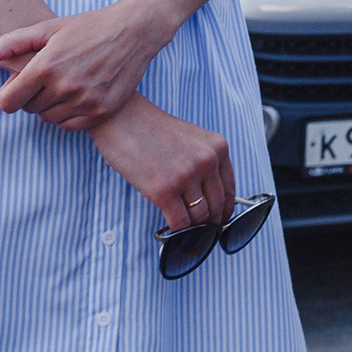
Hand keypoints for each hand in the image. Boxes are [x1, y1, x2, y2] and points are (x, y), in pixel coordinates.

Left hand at [0, 1, 173, 130]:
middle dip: (33, 96)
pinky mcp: (101, 110)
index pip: (7, 102)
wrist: (134, 31)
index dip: (10, 94)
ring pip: (49, 119)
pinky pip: (70, 126)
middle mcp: (64, 86)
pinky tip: (79, 94)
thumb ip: (9, 44)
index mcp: (45, 66)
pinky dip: (69, 115)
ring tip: (66, 83)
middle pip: (29, 110)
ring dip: (51, 106)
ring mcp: (84, 101)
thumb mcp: (47, 28)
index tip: (21, 84)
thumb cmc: (88, 26)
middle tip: (50, 77)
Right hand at [88, 95, 235, 232]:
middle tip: (201, 232)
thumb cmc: (151, 129)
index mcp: (218, 147)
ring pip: (199, 218)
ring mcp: (186, 176)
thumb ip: (204, 163)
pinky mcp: (164, 191)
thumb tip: (208, 197)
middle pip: (215, 206)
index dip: (225, 210)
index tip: (221, 220)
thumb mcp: (191, 139)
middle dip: (209, 223)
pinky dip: (178, 232)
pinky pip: (179, 223)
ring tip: (185, 231)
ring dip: (193, 229)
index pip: (229, 189)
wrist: (121, 118)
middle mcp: (207, 161)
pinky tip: (171, 231)